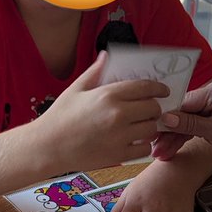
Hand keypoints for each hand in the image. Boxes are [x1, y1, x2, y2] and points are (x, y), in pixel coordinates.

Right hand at [38, 50, 169, 169]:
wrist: (47, 147)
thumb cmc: (60, 117)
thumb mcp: (76, 89)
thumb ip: (96, 72)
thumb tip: (106, 55)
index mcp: (108, 95)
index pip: (146, 87)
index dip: (159, 88)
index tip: (163, 91)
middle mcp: (118, 115)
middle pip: (153, 108)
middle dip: (154, 108)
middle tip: (150, 110)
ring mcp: (120, 137)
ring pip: (151, 129)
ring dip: (150, 127)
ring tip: (142, 126)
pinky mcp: (118, 155)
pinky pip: (144, 149)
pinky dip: (143, 145)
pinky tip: (134, 141)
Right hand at [150, 73, 211, 163]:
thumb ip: (191, 125)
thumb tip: (167, 119)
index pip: (186, 102)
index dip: (168, 116)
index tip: (152, 127)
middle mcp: (210, 95)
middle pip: (181, 112)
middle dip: (167, 130)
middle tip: (153, 145)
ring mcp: (207, 108)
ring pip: (182, 122)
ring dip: (170, 138)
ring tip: (158, 153)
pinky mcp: (205, 120)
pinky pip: (188, 129)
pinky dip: (178, 140)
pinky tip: (167, 150)